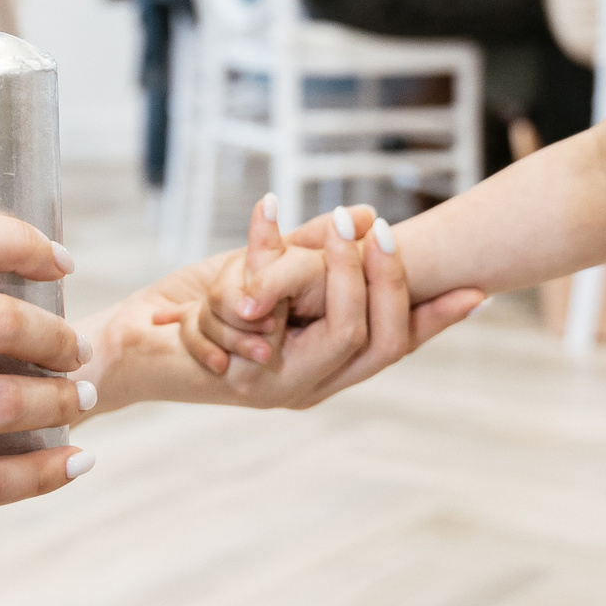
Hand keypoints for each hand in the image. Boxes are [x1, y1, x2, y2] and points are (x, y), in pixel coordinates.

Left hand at [154, 199, 480, 406]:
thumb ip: (310, 251)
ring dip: (341, 272)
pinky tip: (262, 218)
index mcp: (322, 366)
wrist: (127, 348)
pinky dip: (270, 262)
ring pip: (341, 334)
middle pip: (379, 343)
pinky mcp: (240, 377)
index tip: (478, 293)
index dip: (434, 320)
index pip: (393, 345)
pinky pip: (276, 318)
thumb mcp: (263, 270)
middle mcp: (308, 385)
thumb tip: (363, 218)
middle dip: (388, 280)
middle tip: (381, 229)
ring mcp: (277, 387)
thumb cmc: (192, 310)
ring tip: (338, 228)